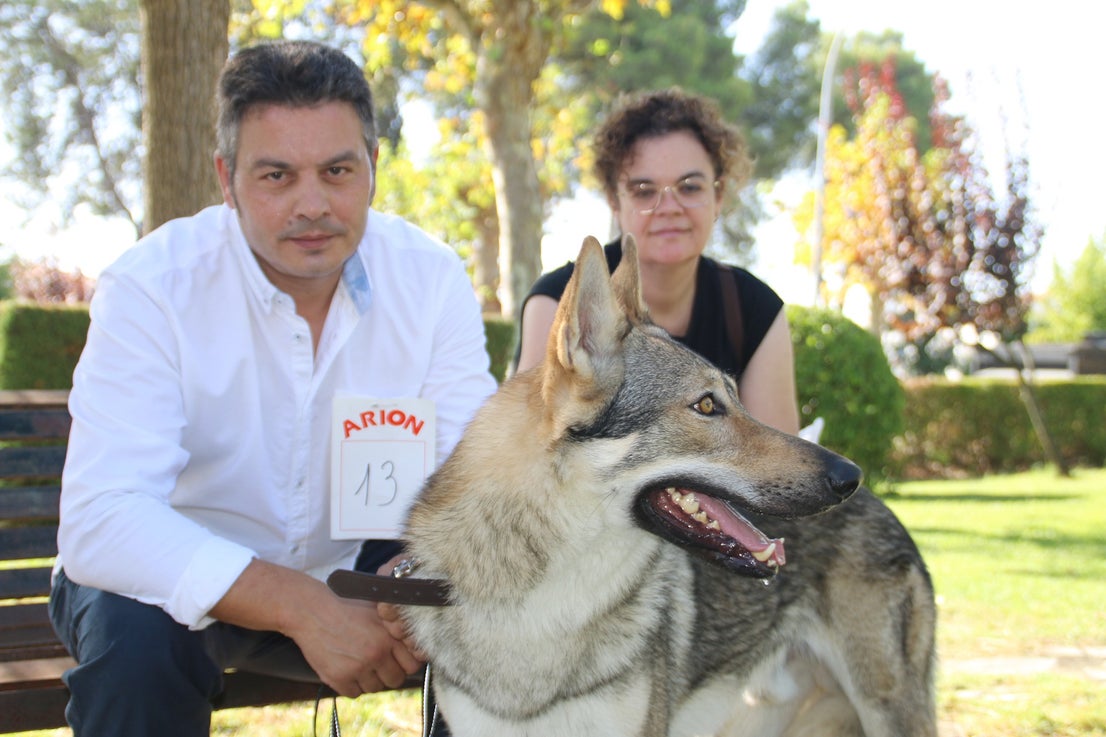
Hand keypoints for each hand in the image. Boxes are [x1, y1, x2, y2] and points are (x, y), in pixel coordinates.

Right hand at [210, 559, 424, 696]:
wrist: (311, 610)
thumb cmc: (346, 606)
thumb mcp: (377, 610)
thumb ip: (397, 628)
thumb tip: (417, 646)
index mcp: (387, 637)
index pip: (412, 666)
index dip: (406, 663)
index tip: (398, 659)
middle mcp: (375, 654)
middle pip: (396, 680)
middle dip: (390, 673)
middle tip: (378, 662)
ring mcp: (356, 668)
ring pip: (375, 688)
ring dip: (370, 679)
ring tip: (360, 661)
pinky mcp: (338, 678)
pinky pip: (355, 693)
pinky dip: (353, 685)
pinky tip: (348, 667)